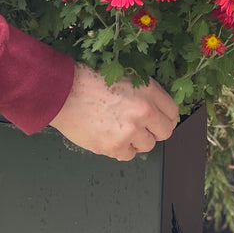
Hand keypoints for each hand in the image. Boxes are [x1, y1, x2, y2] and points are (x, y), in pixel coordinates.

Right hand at [48, 62, 178, 160]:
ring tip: (118, 131)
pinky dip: (120, 149)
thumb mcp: (123, 77)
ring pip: (146, 146)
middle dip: (153, 131)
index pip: (172, 112)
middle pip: (164, 132)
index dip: (164, 118)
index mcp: (148, 91)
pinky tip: (108, 137)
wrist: (61, 93)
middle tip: (139, 129)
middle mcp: (143, 111)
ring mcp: (129, 130)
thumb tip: (156, 111)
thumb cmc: (87, 83)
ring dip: (135, 141)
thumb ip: (143, 94)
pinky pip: (127, 155)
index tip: (157, 122)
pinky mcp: (114, 146)